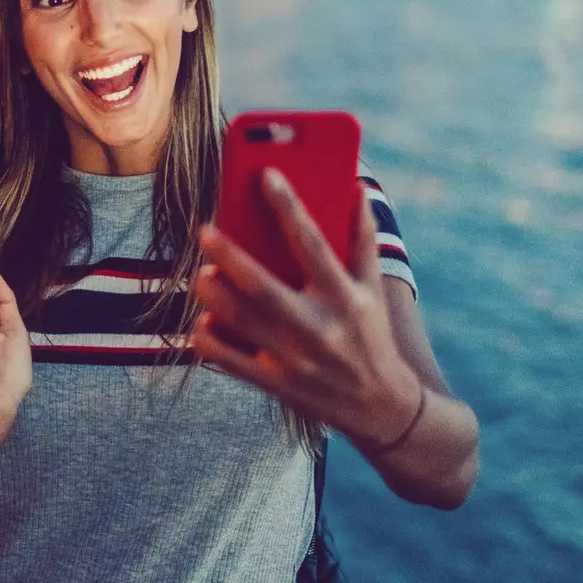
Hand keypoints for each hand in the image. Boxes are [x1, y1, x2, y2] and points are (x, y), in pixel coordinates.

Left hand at [191, 169, 422, 449]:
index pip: (314, 244)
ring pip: (242, 322)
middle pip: (265, 287)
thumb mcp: (374, 288)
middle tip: (204, 230)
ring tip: (201, 273)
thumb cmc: (372, 335)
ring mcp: (296, 358)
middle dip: (231, 257)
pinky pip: (233, 362)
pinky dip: (212, 341)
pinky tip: (201, 321)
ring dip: (215, 296)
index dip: (289, 207)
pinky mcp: (278, 383)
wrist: (381, 408)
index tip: (266, 174)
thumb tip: (356, 186)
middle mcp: (320, 328)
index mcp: (346, 297)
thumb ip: (362, 238)